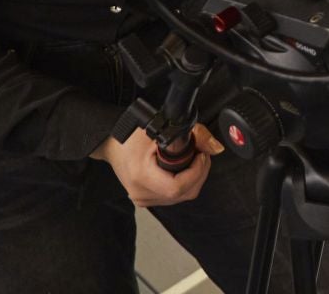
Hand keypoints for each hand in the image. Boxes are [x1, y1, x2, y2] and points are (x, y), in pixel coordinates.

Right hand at [93, 124, 223, 207]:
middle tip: (201, 153)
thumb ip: (196, 135)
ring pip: (183, 197)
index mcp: (142, 177)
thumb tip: (215, 148)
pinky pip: (175, 197)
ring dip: (194, 178)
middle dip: (199, 173)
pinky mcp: (148, 200)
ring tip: (193, 158)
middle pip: (184, 193)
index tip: (201, 155)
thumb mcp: (164, 127)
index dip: (196, 172)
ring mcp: (144, 199)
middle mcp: (142, 193)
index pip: (178, 187)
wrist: (113, 146)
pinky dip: (185, 183)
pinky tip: (183, 169)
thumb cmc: (132, 135)